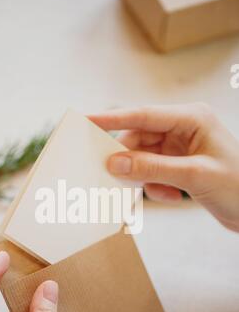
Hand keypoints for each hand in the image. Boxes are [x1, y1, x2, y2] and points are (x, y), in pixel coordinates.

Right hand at [90, 103, 238, 231]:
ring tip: (161, 193)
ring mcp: (181, 146)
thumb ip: (151, 168)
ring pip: (144, 157)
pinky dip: (156, 186)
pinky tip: (171, 197)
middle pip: (140, 138)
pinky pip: (153, 171)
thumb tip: (114, 162)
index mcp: (192, 118)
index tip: (86, 120)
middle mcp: (184, 128)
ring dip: (146, 178)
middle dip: (129, 159)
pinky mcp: (179, 164)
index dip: (113, 118)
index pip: (143, 114)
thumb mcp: (193, 176)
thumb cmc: (238, 187)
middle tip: (111, 175)